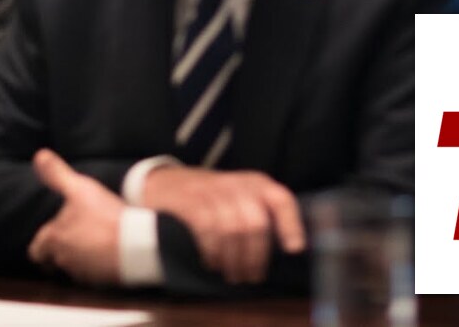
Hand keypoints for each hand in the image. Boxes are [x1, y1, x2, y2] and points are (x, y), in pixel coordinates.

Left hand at [28, 149, 123, 284]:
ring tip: (94, 243)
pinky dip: (99, 266)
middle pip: (55, 259)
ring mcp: (84, 272)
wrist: (136, 243)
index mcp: (54, 238)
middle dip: (61, 250)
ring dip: (81, 257)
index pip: (36, 250)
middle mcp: (64, 259)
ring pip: (74, 267)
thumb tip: (39, 155)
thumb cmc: (104, 216)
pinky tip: (109, 253)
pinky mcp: (103, 280)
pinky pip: (95, 275)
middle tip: (74, 239)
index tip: (49, 239)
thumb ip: (57, 174)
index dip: (41, 244)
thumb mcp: (80, 188)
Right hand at [142, 166, 304, 284]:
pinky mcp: (190, 201)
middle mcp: (236, 184)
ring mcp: (211, 191)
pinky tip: (213, 263)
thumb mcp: (238, 196)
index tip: (294, 250)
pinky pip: (208, 229)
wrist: (165, 182)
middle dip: (255, 255)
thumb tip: (286, 248)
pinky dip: (212, 251)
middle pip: (256, 223)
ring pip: (232, 229)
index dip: (291, 225)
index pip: (281, 200)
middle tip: (251, 276)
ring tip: (233, 274)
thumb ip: (260, 213)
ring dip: (233, 258)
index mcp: (255, 183)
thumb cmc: (209, 196)